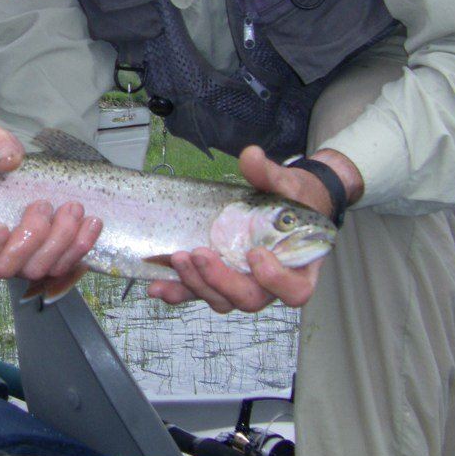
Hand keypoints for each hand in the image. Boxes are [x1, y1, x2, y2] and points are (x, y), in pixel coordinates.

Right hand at [0, 123, 102, 283]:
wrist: (24, 164)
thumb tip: (8, 160)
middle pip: (5, 267)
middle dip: (29, 240)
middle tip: (42, 205)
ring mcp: (21, 260)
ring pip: (38, 268)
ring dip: (59, 241)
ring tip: (73, 208)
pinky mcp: (48, 259)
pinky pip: (65, 265)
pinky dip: (80, 246)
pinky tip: (91, 223)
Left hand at [146, 145, 358, 312]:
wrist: (282, 204)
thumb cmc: (292, 201)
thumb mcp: (287, 185)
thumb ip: (269, 175)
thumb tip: (251, 156)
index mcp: (297, 268)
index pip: (294, 290)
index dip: (276, 280)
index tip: (256, 253)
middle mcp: (269, 285)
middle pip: (248, 298)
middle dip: (221, 280)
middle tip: (199, 253)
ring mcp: (241, 285)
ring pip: (221, 299)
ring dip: (195, 283)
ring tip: (176, 259)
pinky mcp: (217, 281)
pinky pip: (198, 293)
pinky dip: (177, 291)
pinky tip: (157, 285)